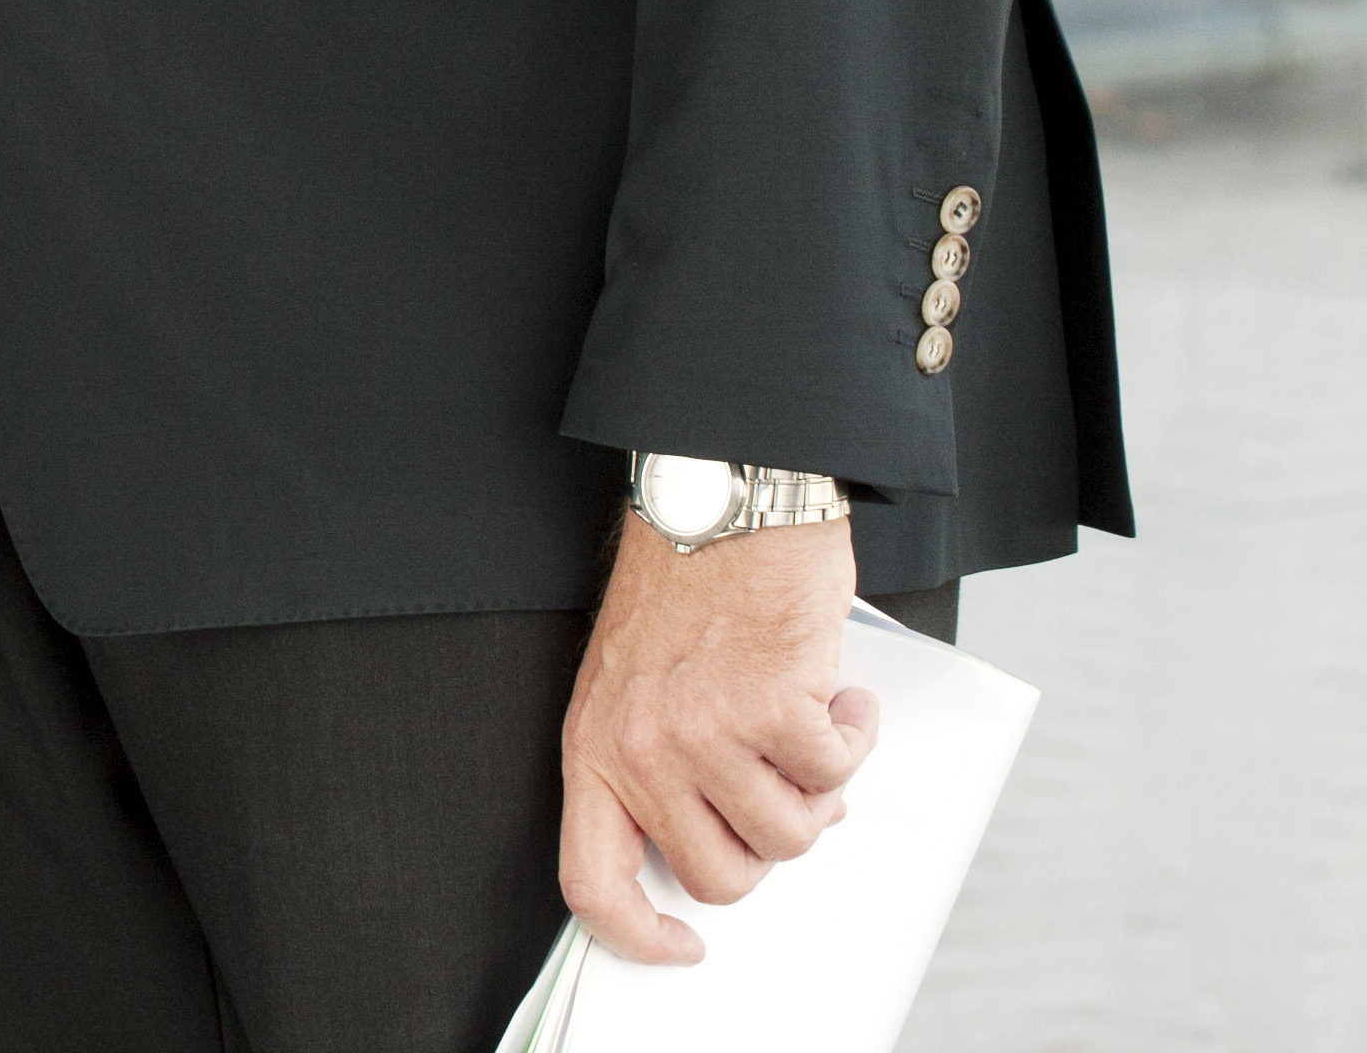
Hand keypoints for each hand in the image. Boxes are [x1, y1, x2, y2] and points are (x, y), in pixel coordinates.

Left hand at [558, 510, 874, 964]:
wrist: (719, 498)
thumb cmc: (682, 589)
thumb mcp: (635, 687)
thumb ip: (665, 768)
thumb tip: (737, 838)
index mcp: (593, 750)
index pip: (592, 882)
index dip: (637, 936)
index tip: (683, 944)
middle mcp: (641, 753)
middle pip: (721, 877)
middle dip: (766, 842)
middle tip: (779, 781)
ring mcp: (703, 736)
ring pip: (790, 835)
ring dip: (817, 786)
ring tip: (801, 720)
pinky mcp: (769, 710)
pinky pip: (835, 773)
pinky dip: (851, 737)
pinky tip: (832, 694)